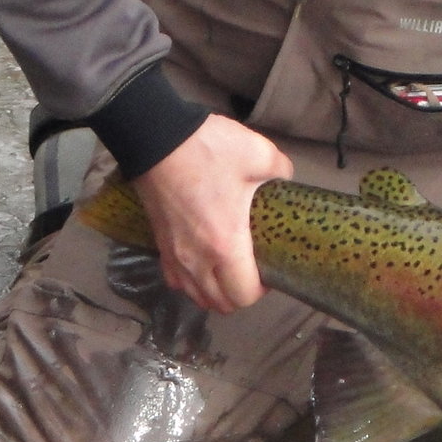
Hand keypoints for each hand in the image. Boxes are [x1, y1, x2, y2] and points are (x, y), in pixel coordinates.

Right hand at [130, 116, 291, 313]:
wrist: (157, 138)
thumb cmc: (209, 150)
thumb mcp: (260, 154)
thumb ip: (281, 171)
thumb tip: (285, 181)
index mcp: (225, 245)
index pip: (243, 296)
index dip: (261, 290)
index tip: (269, 269)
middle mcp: (197, 260)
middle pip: (220, 304)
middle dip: (240, 295)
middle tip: (253, 270)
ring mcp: (174, 255)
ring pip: (196, 296)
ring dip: (215, 292)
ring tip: (229, 272)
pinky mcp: (159, 245)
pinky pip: (176, 280)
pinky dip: (191, 282)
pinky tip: (202, 265)